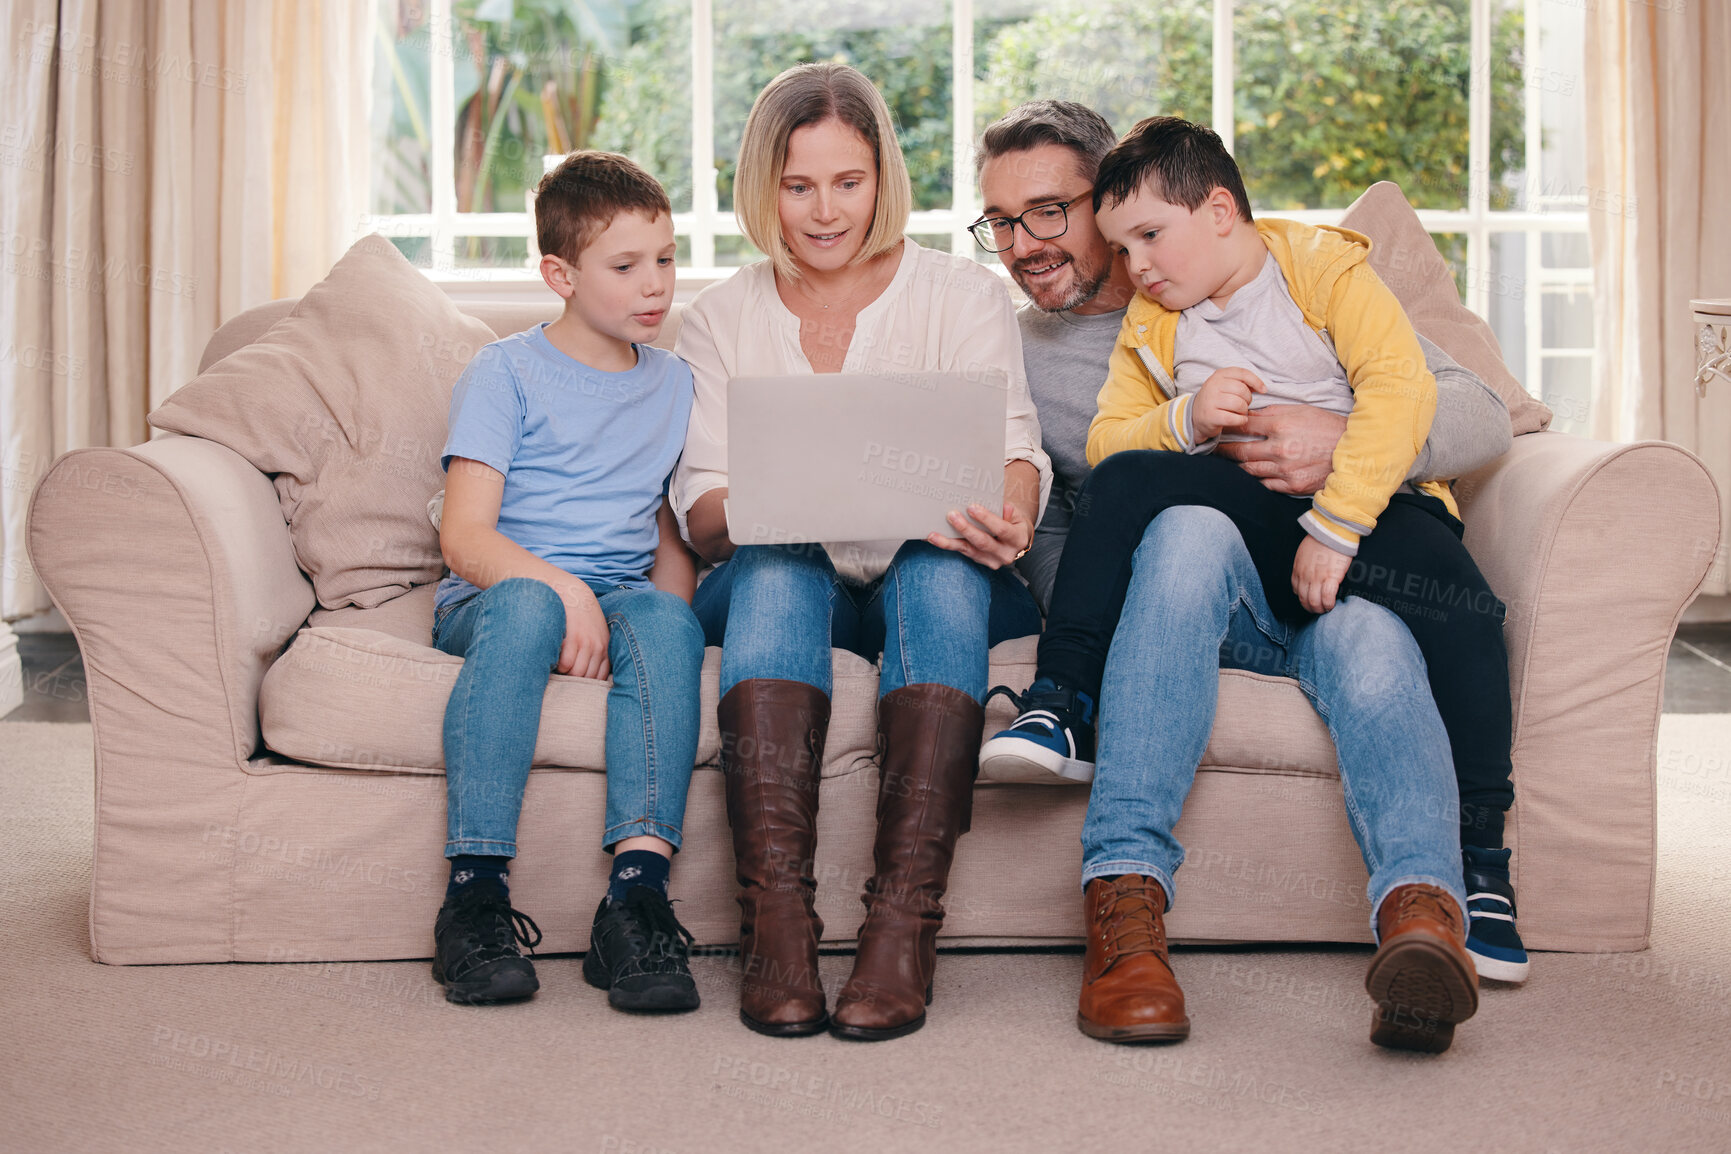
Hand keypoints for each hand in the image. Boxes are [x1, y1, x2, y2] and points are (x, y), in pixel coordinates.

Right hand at [559, 586, 611, 679]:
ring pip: (576, 674)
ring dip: (565, 674)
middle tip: (563, 676)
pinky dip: (558, 666)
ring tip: (557, 668)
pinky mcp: (573, 638)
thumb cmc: (580, 618)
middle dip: (574, 680)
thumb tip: (587, 678)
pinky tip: (554, 658)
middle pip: (586, 679)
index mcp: (605, 649)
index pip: (599, 679)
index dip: (586, 684)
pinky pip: (565, 664)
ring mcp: (586, 643)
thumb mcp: (595, 634)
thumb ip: (595, 653)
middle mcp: (598, 648)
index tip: (575, 683)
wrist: (572, 593)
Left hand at [925, 501, 1033, 570]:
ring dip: (949, 542)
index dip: (986, 519)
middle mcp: (1005, 554)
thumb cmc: (1013, 521)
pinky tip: (934, 539)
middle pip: (982, 542)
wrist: (1016, 540)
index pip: (1001, 529)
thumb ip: (1008, 510)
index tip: (972, 507)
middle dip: (966, 529)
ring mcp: (992, 561)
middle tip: (951, 515)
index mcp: (1017, 539)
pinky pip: (962, 552)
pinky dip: (948, 545)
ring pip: (968, 551)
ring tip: (933, 535)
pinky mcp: (980, 561)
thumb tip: (1002, 506)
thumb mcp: (1016, 514)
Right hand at [1191, 367, 1266, 441]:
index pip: (1243, 373)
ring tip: (1239, 413)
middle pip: (1242, 390)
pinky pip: (1234, 418)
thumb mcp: (1225, 385)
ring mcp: (1210, 401)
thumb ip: (1242, 382)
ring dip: (1244, 411)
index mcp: (1219, 375)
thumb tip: (1261, 387)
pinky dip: (1240, 421)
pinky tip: (1237, 420)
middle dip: (1248, 399)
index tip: (1263, 390)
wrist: (1195, 416)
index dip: (1256, 382)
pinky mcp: (1211, 416)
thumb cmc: (1216, 400)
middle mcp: (1213, 386)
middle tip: (1243, 405)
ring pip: (1239, 404)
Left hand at [1216, 405, 1346, 494]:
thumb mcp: (1300, 411)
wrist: (1353, 451)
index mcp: (1281, 426)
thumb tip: (1248, 414)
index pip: (1243, 426)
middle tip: (1211, 450)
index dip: (1226, 427)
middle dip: (1223, 450)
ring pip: (1248, 471)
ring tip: (1226, 465)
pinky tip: (1246, 478)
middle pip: (1240, 451)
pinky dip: (1254, 480)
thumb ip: (1272, 413)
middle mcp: (1280, 449)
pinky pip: (1264, 485)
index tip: (1216, 427)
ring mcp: (1285, 470)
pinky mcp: (1291, 486)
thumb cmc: (1325, 427)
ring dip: (1236, 467)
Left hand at [1292, 536, 1351, 614]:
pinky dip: (1328, 604)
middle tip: (1318, 610)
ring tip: (1325, 610)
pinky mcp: (1331, 577)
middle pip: (1304, 599)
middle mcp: (1305, 576)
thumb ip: (1304, 564)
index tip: (1309, 599)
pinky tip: (1332, 605)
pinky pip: (1327, 597)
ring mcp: (1317, 578)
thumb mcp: (1304, 552)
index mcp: (1298, 569)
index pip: (1296, 589)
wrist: (1332, 531)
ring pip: (1314, 601)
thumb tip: (1308, 571)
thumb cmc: (1321, 538)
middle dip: (1310, 607)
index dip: (1303, 597)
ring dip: (1319, 609)